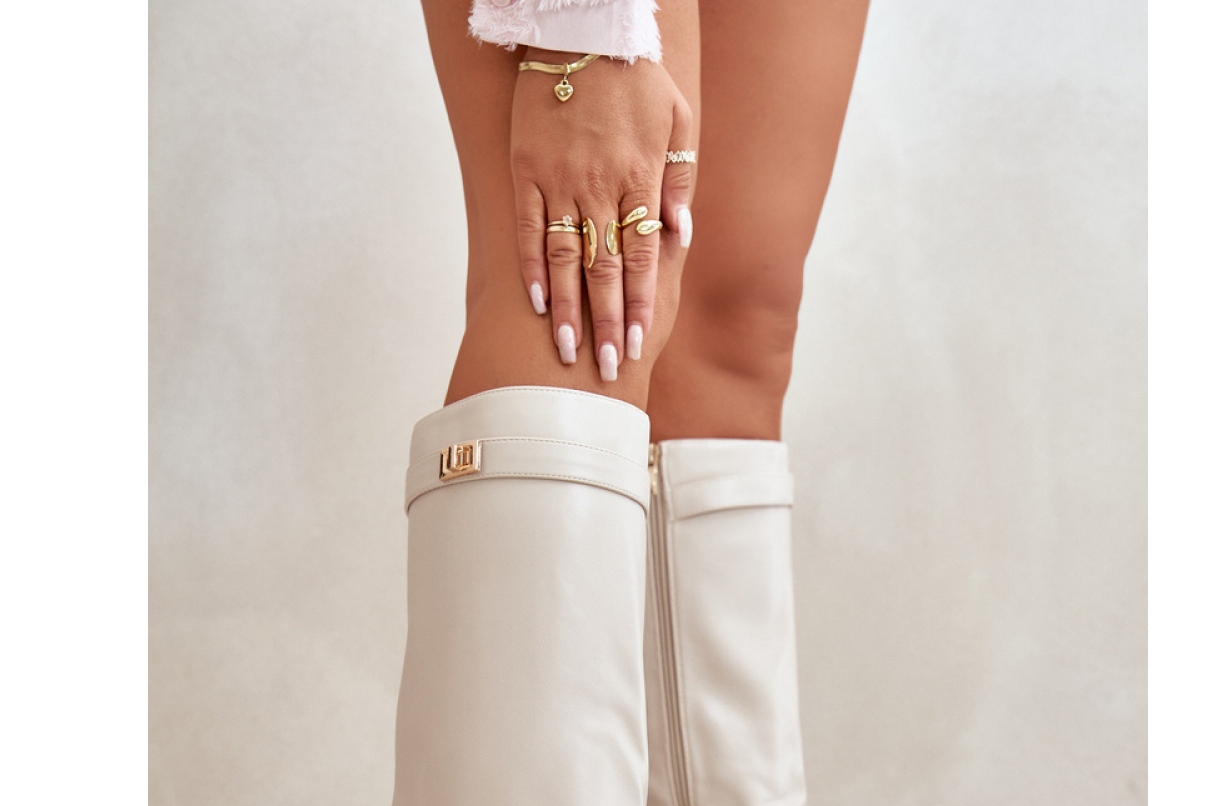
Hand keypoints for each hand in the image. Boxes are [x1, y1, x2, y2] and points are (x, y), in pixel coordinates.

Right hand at [512, 52, 694, 381]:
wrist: (583, 27)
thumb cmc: (637, 78)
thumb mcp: (678, 121)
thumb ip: (679, 182)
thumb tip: (681, 238)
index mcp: (640, 178)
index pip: (642, 258)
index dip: (639, 306)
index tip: (640, 346)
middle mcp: (599, 186)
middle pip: (604, 270)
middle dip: (608, 324)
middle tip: (609, 370)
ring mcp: (560, 180)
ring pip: (565, 258)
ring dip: (567, 310)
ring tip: (567, 354)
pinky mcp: (526, 170)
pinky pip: (529, 227)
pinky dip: (532, 266)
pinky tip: (536, 303)